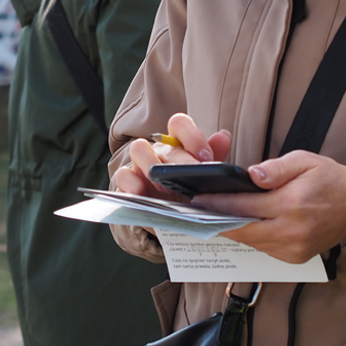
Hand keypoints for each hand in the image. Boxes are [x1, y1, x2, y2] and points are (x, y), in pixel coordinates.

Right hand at [113, 112, 231, 199]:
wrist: (173, 220)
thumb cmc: (190, 194)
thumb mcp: (206, 179)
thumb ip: (215, 157)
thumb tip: (223, 136)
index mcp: (178, 145)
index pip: (180, 124)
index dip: (192, 136)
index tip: (206, 157)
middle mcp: (158, 150)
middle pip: (163, 142)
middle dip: (180, 160)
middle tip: (193, 174)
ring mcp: (140, 165)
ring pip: (138, 148)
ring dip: (151, 164)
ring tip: (165, 185)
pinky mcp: (127, 183)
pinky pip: (122, 175)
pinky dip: (130, 182)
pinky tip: (141, 193)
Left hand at [194, 151, 345, 263]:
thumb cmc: (330, 179)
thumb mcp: (305, 161)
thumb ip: (276, 168)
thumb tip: (252, 175)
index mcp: (292, 204)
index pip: (244, 206)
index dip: (218, 203)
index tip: (198, 199)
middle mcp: (292, 231)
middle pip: (242, 230)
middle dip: (218, 220)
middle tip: (199, 210)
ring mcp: (294, 248)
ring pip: (251, 242)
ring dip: (233, 230)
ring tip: (216, 215)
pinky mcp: (296, 258)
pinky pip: (264, 249)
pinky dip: (252, 237)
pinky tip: (243, 224)